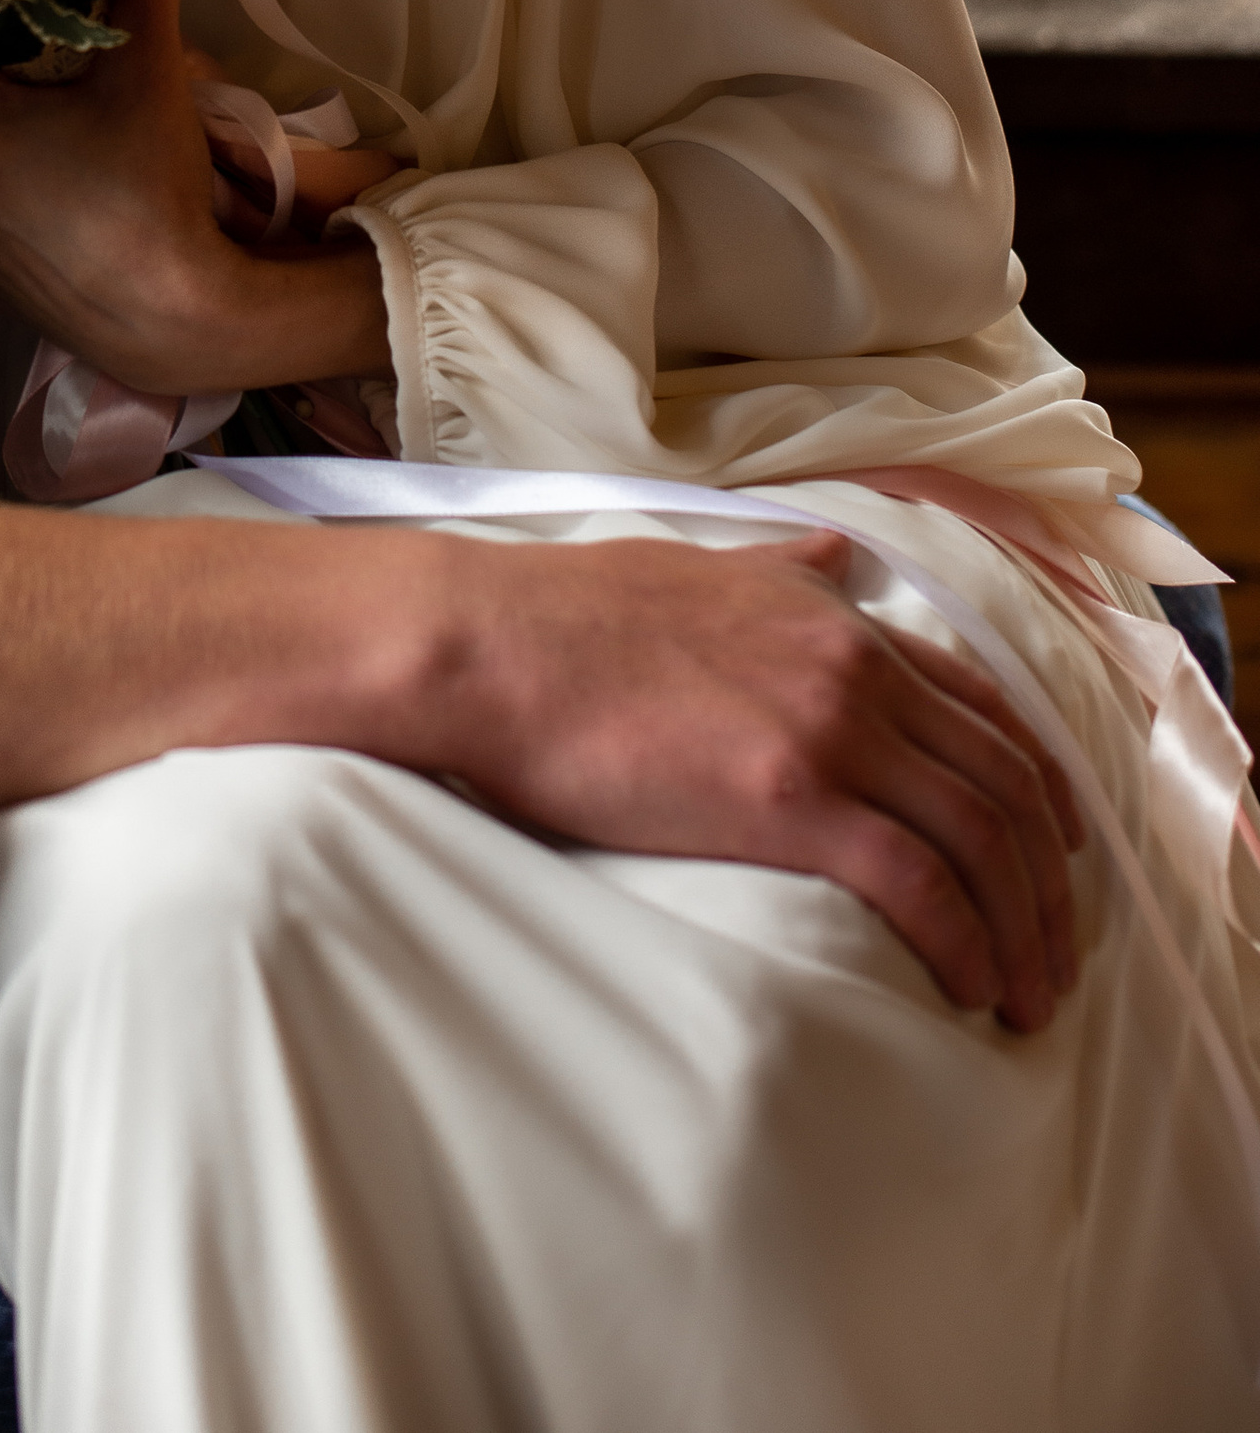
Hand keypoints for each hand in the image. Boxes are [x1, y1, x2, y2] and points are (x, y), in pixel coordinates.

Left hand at [0, 0, 389, 392]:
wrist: (173, 321)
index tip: (46, 10)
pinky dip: (22, 201)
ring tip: (86, 138)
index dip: (3, 19)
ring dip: (19, 142)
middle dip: (22, 81)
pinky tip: (76, 197)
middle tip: (82, 74)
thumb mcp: (150, 75)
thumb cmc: (149, 189)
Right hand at [418, 524, 1086, 1032]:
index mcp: (835, 618)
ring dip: (1022, 927)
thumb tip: (831, 557)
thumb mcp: (698, 568)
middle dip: (1048, 879)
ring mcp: (827, 729)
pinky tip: (968, 985)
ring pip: (981, 837)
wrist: (493, 645)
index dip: (1038, 785)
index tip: (1058, 850)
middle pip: (1004, 781)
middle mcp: (854, 667)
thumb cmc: (571, 616)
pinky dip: (963, 941)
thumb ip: (778, 571)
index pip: (983, 707)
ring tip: (1027, 994)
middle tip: (1055, 953)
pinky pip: (919, 881)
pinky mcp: (787, 797)